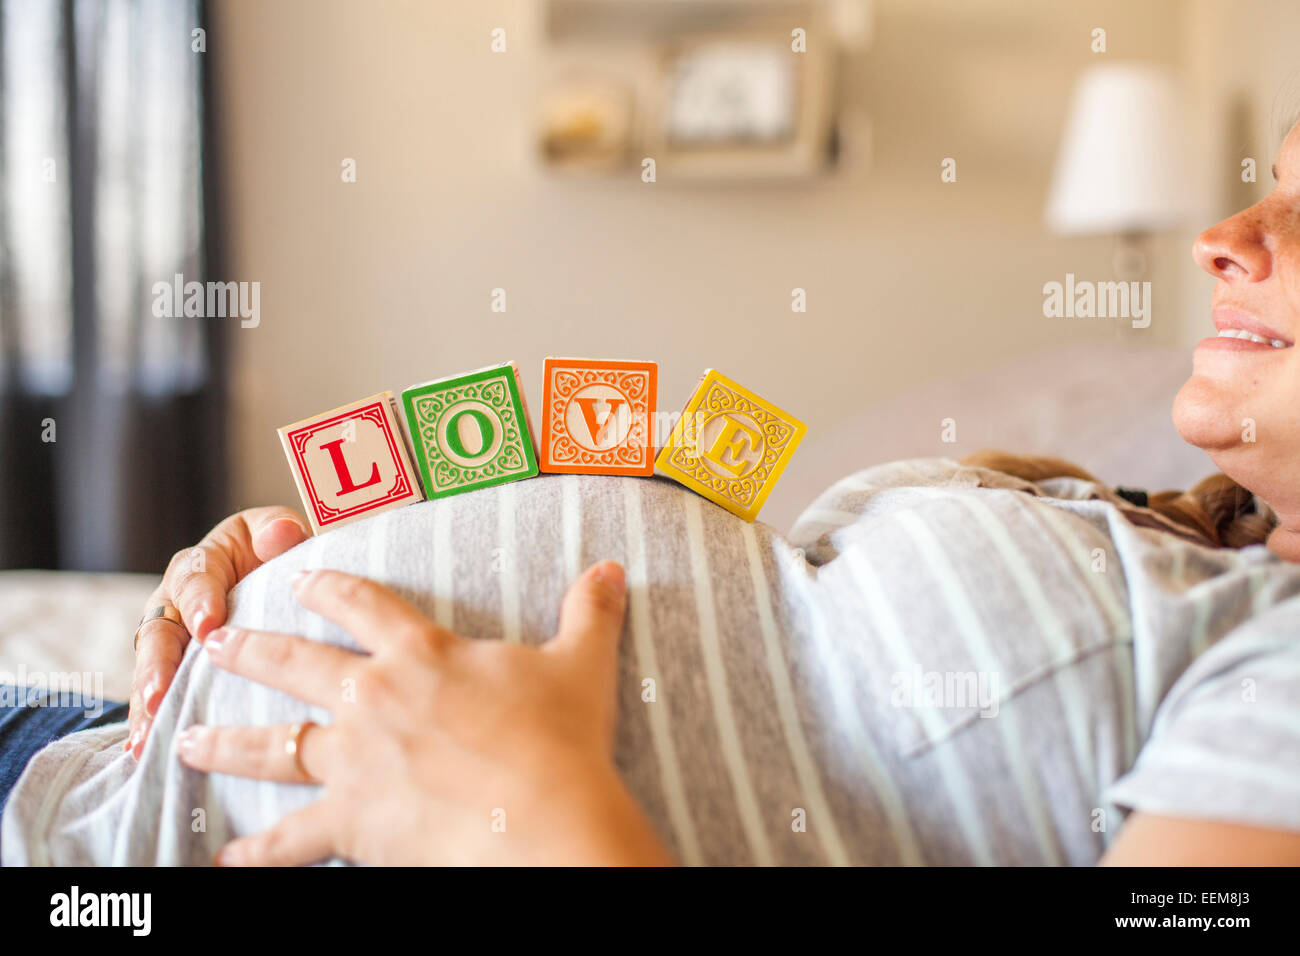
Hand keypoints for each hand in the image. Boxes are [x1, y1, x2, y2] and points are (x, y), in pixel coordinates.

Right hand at [128, 507, 311, 758]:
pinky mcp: (175, 672)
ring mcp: (173, 640)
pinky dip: (150, 724)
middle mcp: (176, 601)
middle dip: (158, 666)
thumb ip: (277, 531)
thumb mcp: (278, 535)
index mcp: (202, 563)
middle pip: (158, 631)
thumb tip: (282, 535)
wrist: (280, 585)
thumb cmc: (279, 557)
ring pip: (151, 671)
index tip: (209, 627)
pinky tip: (142, 754)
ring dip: (147, 705)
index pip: (194, 578)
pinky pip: (158, 697)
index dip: (199, 601)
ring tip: (145, 739)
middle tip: (159, 694)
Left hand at [176, 561, 673, 865]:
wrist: (539, 815)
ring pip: (274, 746)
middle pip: (295, 665)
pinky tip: (227, 860)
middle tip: (214, 640)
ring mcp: (354, 760)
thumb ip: (590, 612)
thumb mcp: (580, 664)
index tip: (300, 579)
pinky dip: (258, 854)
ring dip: (227, 741)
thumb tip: (612, 568)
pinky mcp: (351, 820)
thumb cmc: (560, 739)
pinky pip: (291, 839)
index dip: (329, 587)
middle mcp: (373, 698)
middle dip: (251, 649)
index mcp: (420, 653)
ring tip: (187, 739)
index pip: (363, 605)